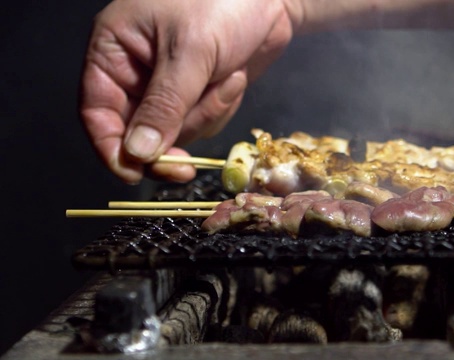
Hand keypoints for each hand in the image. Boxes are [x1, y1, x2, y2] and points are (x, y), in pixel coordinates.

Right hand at [80, 0, 293, 182]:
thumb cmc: (223, 1)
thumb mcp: (190, 51)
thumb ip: (164, 104)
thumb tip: (138, 153)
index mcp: (115, 50)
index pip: (97, 111)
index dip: (112, 149)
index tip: (134, 175)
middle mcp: (137, 71)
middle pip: (140, 132)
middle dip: (174, 136)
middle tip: (188, 162)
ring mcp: (170, 85)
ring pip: (177, 131)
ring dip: (207, 113)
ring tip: (228, 77)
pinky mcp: (200, 93)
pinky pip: (204, 122)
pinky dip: (222, 107)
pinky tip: (235, 77)